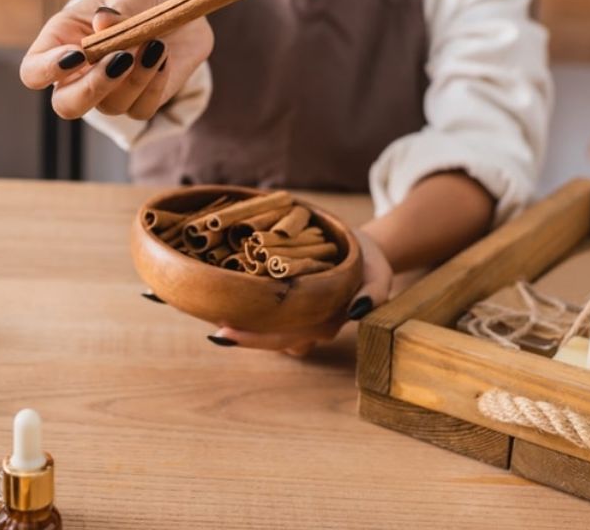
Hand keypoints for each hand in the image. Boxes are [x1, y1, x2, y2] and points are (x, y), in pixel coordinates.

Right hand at [19, 0, 213, 120]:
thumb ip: (120, 7)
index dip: (48, 70)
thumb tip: (102, 22)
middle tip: (122, 59)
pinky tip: (163, 57)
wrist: (183, 6)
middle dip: (92, 88)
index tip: (79, 55)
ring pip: (110, 106)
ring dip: (135, 78)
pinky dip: (154, 85)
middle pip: (66, 105)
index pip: (33, 71)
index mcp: (62, 40)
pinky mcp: (140, 99)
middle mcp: (80, 72)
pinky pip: (141, 109)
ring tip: (156, 43)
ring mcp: (110, 90)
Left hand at [208, 229, 393, 355]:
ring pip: (262, 326)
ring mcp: (294, 315)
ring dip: (239, 320)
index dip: (253, 339)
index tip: (223, 333)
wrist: (363, 250)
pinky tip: (221, 292)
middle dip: (238, 335)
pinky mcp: (286, 300)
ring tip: (210, 307)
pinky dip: (242, 303)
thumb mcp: (379, 274)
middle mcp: (304, 326)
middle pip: (266, 338)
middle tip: (212, 329)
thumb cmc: (369, 263)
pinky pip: (262, 308)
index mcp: (322, 324)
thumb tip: (357, 311)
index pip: (284, 339)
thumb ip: (373, 293)